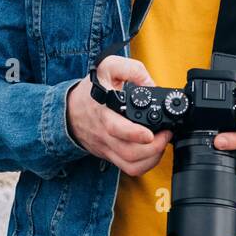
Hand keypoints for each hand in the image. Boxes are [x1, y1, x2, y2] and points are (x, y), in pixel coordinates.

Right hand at [66, 56, 170, 175]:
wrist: (70, 112)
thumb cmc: (90, 91)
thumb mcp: (107, 67)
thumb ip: (131, 69)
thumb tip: (151, 84)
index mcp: (103, 111)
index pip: (116, 128)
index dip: (134, 133)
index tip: (149, 133)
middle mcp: (105, 133)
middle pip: (129, 153)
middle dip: (154, 147)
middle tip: (166, 133)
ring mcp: (108, 147)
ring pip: (131, 165)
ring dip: (152, 157)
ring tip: (162, 142)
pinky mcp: (111, 156)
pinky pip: (129, 168)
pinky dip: (146, 164)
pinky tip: (153, 151)